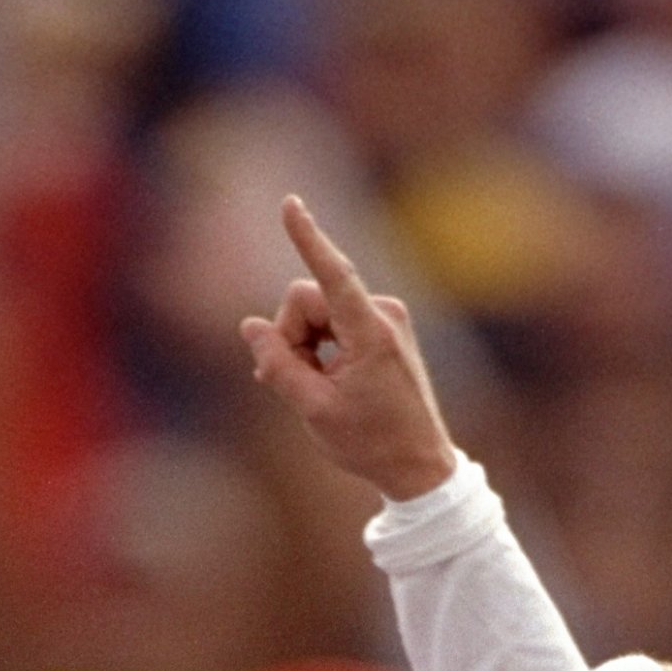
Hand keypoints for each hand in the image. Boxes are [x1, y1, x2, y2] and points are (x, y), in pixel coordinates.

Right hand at [241, 195, 458, 503]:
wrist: (420, 467)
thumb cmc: (371, 444)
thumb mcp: (314, 410)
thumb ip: (278, 365)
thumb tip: (251, 326)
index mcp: (371, 333)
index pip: (333, 275)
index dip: (307, 238)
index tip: (290, 203)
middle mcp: (383, 314)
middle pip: (309, 299)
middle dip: (291, 335)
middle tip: (288, 382)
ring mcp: (387, 318)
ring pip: (319, 311)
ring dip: (304, 345)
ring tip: (312, 390)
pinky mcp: (384, 328)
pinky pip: (336, 323)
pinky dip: (322, 347)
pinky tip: (323, 381)